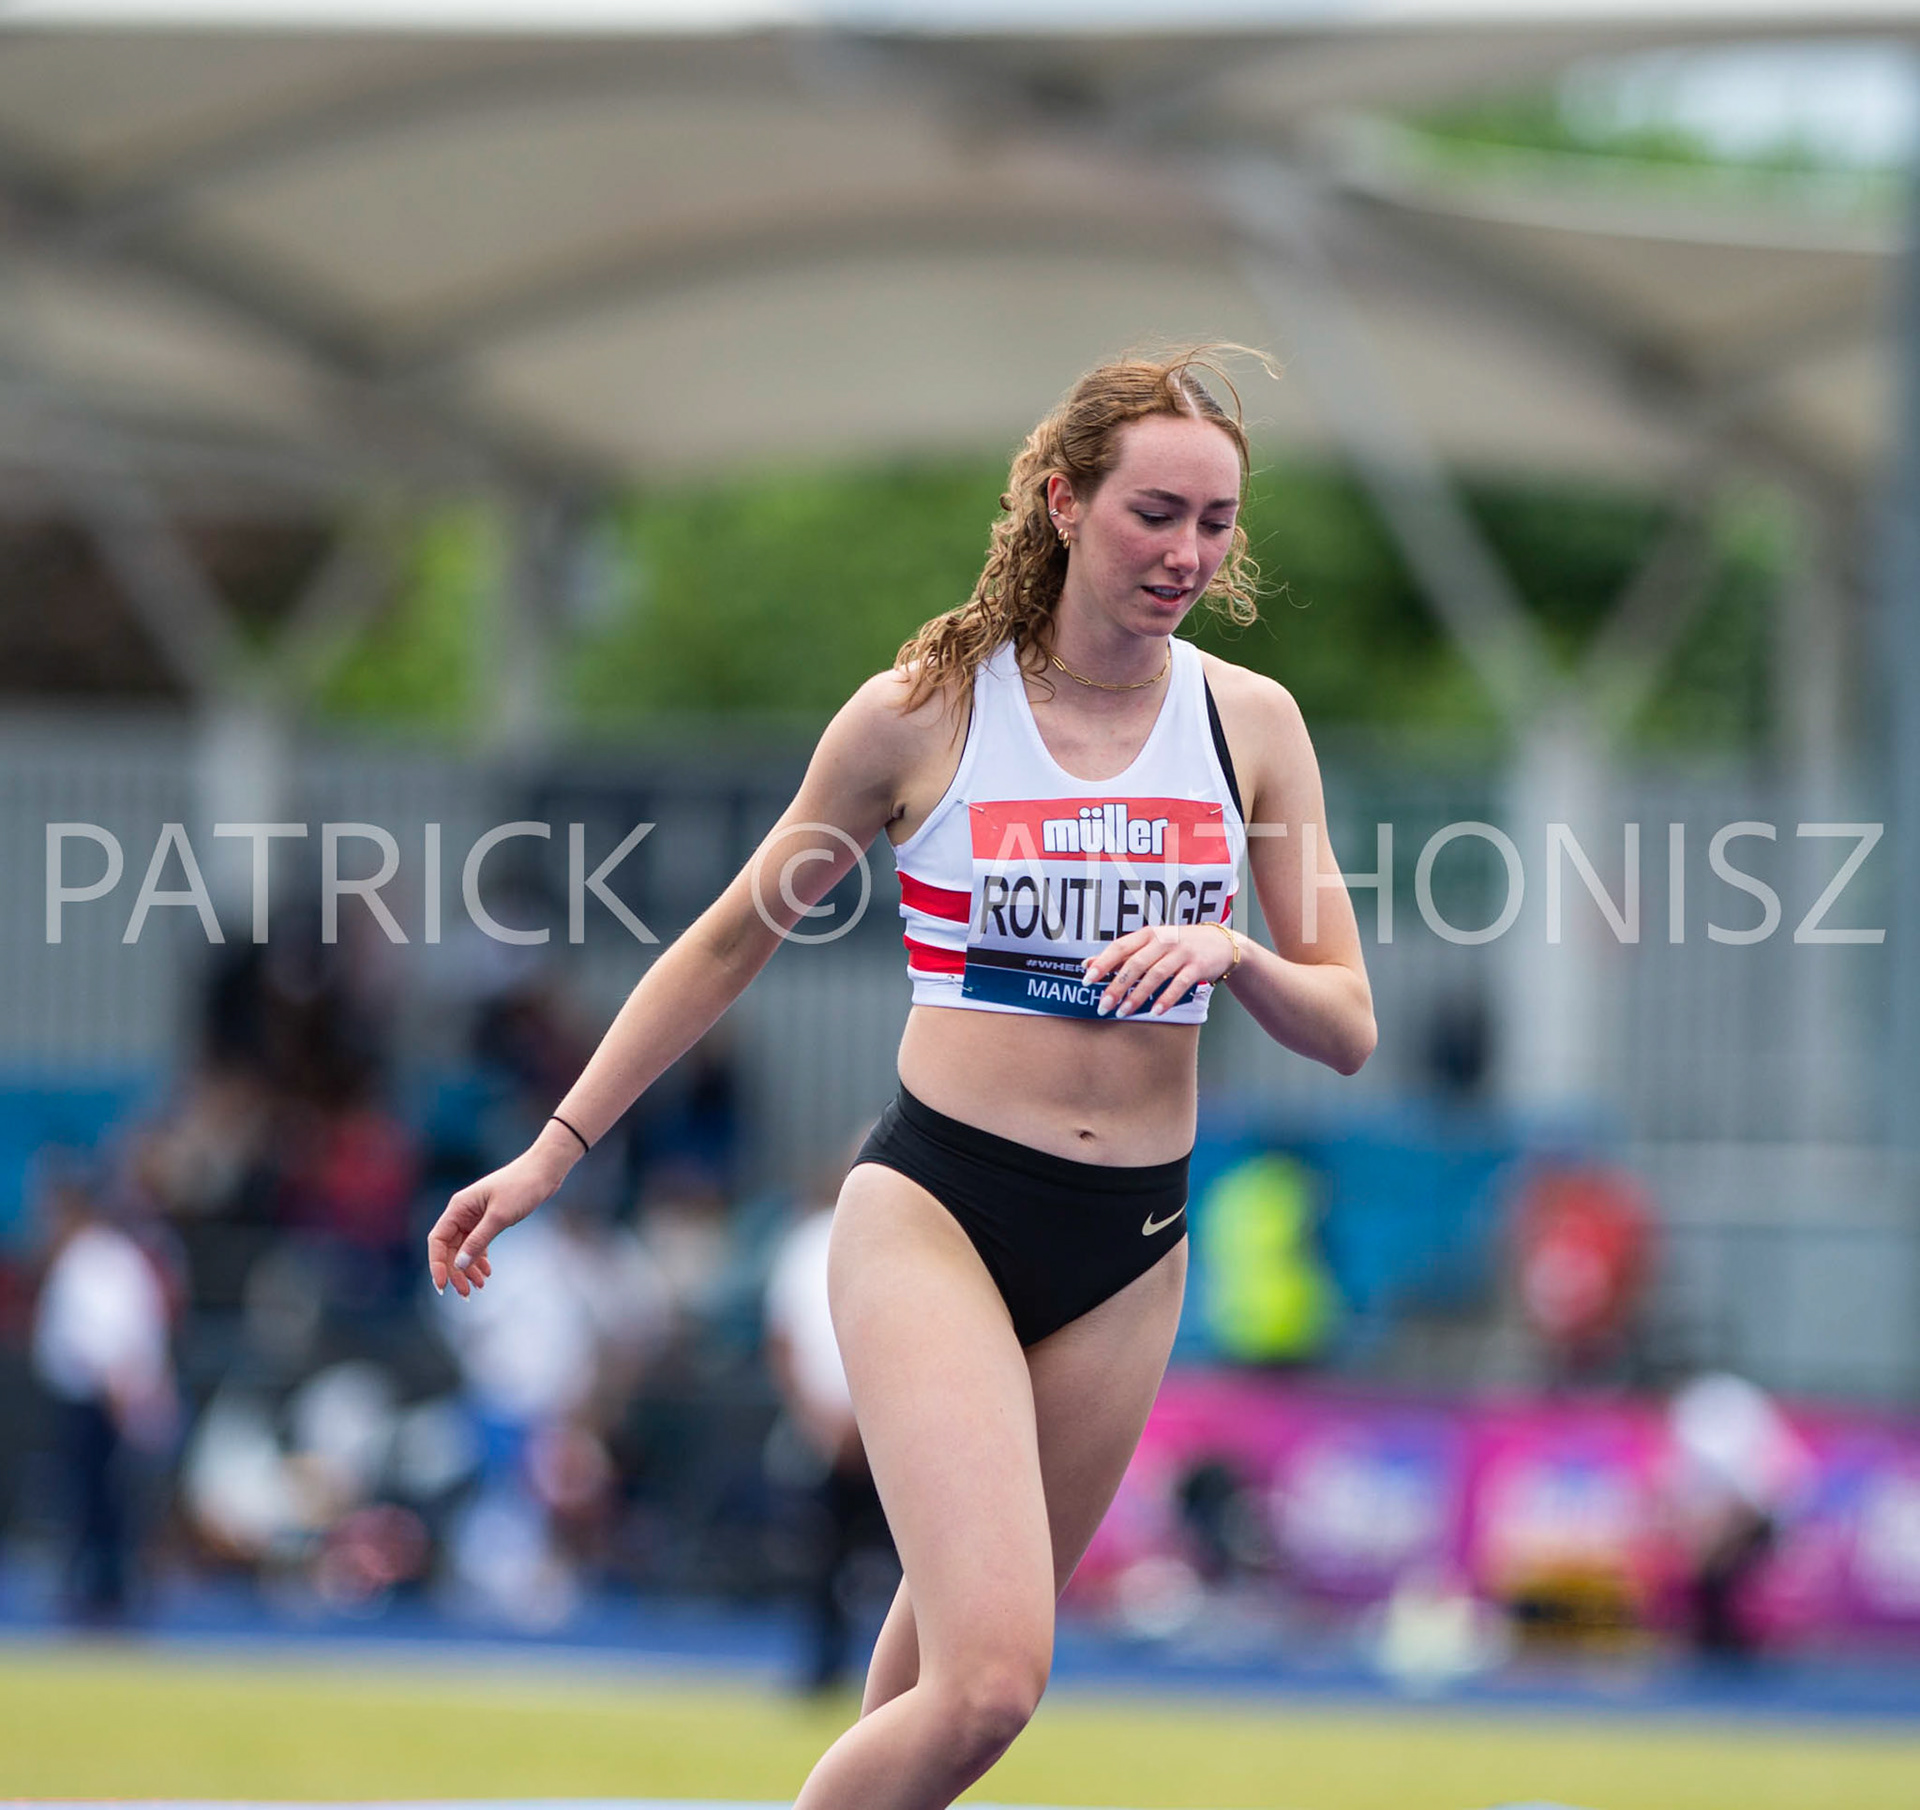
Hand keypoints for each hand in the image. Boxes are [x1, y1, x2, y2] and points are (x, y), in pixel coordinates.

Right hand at [426, 1145, 568, 1296]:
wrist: (544, 1171)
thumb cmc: (521, 1187)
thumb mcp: (499, 1216)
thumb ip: (478, 1241)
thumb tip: (458, 1265)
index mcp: (459, 1207)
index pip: (437, 1240)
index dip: (436, 1264)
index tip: (442, 1285)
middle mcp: (463, 1212)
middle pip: (449, 1248)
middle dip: (455, 1272)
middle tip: (466, 1293)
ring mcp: (475, 1216)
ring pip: (464, 1248)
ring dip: (468, 1268)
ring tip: (480, 1286)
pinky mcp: (489, 1219)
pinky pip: (477, 1243)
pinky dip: (480, 1259)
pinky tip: (487, 1272)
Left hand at [1082, 921, 1237, 1018]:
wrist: (1220, 943)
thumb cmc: (1178, 945)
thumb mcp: (1150, 944)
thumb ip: (1122, 955)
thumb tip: (1087, 964)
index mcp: (1148, 934)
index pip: (1120, 947)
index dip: (1103, 963)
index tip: (1087, 980)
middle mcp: (1164, 940)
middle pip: (1135, 964)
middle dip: (1117, 986)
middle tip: (1103, 1006)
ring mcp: (1182, 952)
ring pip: (1155, 975)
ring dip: (1138, 996)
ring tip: (1123, 1012)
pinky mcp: (1197, 966)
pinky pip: (1179, 984)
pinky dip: (1166, 998)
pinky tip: (1154, 1011)